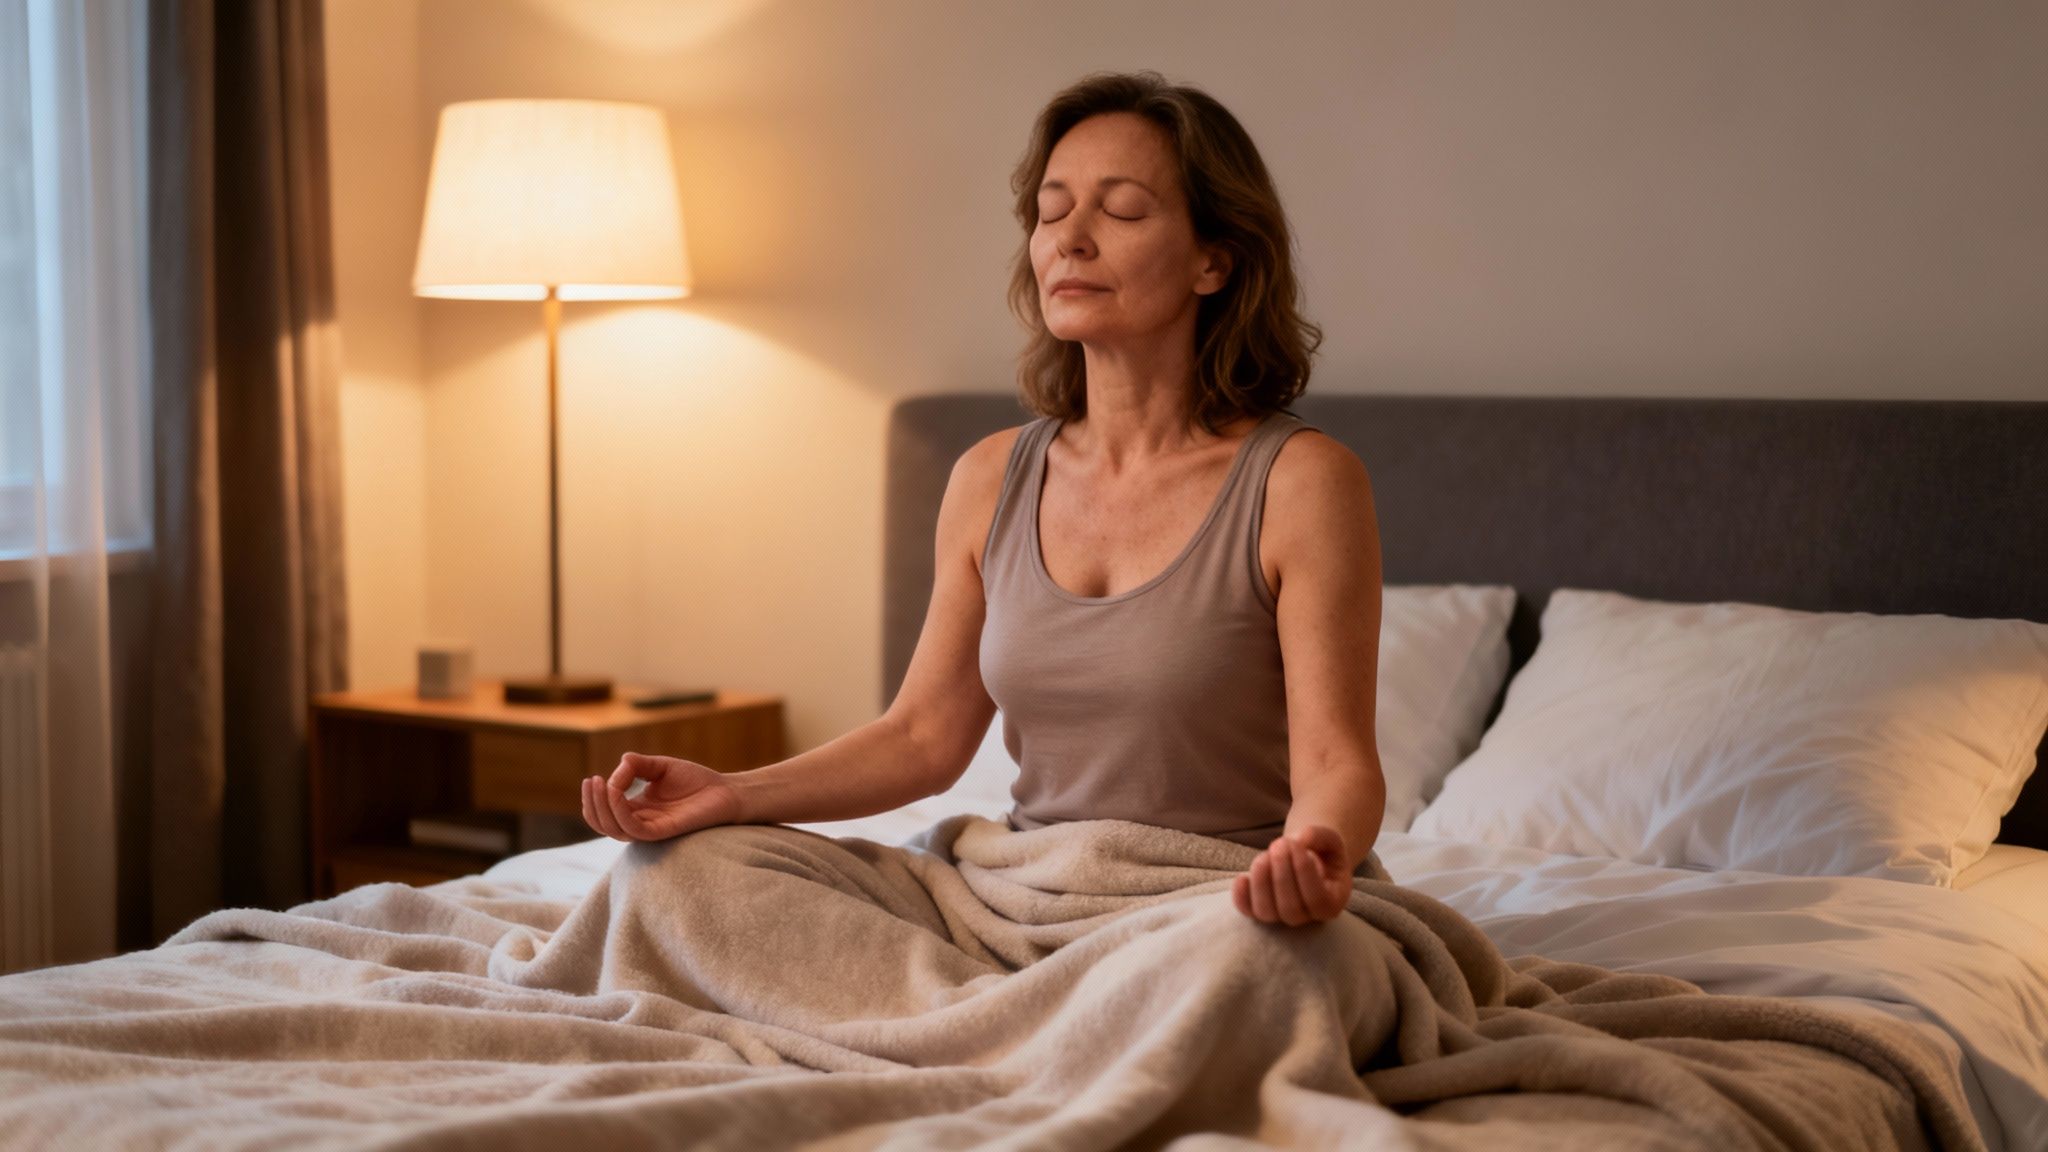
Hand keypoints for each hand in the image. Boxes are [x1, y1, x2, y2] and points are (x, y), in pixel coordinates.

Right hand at [579, 751, 743, 842]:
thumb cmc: (696, 780)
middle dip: (592, 804)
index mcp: (637, 810)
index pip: (604, 813)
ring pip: (615, 830)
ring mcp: (651, 829)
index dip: (594, 799)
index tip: (594, 777)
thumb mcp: (661, 766)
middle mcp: (640, 822)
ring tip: (601, 784)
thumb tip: (620, 763)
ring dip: (602, 807)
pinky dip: (620, 812)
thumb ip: (638, 765)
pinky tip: (616, 792)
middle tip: (592, 781)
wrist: (726, 791)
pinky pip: (634, 829)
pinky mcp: (664, 831)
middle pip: (604, 824)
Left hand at [1232, 825, 1351, 925]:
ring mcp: (1281, 916)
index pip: (1317, 900)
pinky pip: (1247, 911)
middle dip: (1281, 874)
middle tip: (1279, 844)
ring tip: (1264, 856)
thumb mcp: (1329, 839)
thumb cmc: (1322, 850)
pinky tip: (1242, 877)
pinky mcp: (1259, 910)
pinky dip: (1241, 897)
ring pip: (1266, 912)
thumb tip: (1298, 840)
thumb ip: (1318, 836)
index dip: (1303, 873)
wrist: (1308, 856)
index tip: (1296, 845)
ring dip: (1261, 883)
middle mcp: (1307, 916)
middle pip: (1290, 909)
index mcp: (1331, 902)